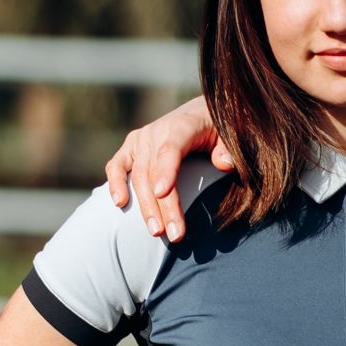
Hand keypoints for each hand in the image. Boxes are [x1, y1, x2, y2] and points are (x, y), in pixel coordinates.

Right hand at [104, 98, 226, 241]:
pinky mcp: (131, 146)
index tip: (162, 193)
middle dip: (163, 205)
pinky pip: (117, 166)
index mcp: (184, 124)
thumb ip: (228, 148)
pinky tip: (120, 204)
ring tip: (156, 231)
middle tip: (174, 234)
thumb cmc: (218, 128)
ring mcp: (142, 138)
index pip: (171, 149)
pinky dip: (115, 183)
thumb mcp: (230, 132)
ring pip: (137, 175)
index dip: (166, 170)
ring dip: (145, 206)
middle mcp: (158, 130)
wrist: (202, 111)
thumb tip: (224, 164)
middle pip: (155, 171)